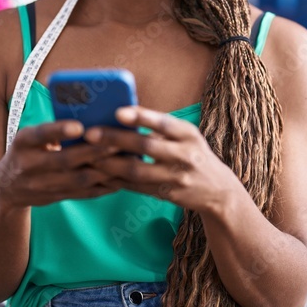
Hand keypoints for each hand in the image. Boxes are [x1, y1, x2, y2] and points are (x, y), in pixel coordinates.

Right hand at [0, 121, 121, 209]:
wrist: (6, 188)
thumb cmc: (26, 151)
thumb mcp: (29, 137)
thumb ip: (53, 130)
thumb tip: (91, 115)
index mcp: (22, 142)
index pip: (39, 135)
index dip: (59, 130)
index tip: (79, 126)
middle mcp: (29, 165)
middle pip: (65, 160)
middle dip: (94, 151)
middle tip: (119, 141)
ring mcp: (42, 185)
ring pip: (78, 179)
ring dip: (104, 170)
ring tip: (125, 159)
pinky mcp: (55, 197)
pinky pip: (83, 193)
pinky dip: (103, 186)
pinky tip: (121, 178)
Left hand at [83, 106, 244, 213]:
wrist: (217, 190)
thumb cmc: (193, 154)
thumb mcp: (186, 136)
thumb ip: (161, 127)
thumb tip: (121, 115)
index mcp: (188, 134)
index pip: (163, 123)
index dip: (141, 117)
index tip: (117, 112)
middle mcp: (185, 155)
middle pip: (145, 146)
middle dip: (115, 139)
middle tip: (90, 134)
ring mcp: (177, 177)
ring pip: (137, 171)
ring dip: (110, 164)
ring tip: (89, 157)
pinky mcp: (168, 195)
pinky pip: (137, 187)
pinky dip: (117, 181)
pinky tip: (101, 174)